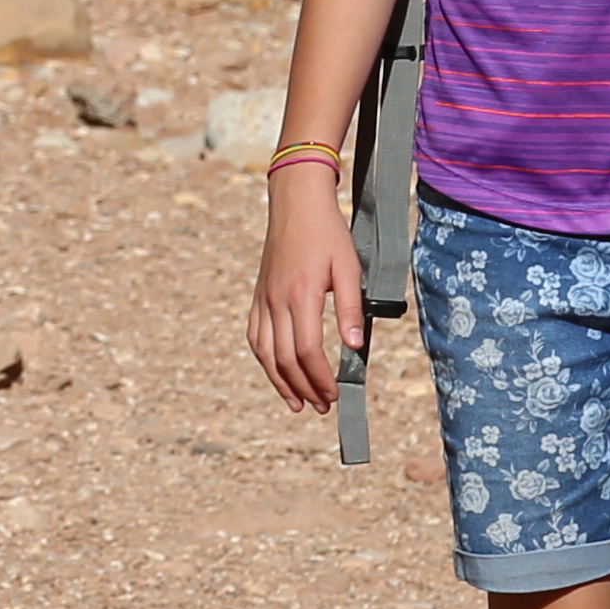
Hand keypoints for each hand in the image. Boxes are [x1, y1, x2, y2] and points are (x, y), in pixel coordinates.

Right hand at [249, 179, 364, 414]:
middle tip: (322, 406)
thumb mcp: (349, 268)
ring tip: (297, 402)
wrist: (296, 203)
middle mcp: (277, 300)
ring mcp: (263, 298)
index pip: (307, 350)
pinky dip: (264, 360)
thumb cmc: (328, 232)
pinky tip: (276, 372)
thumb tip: (354, 348)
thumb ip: (352, 309)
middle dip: (304, 387)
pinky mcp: (258, 295)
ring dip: (281, 382)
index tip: (335, 393)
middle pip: (284, 358)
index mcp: (302, 294)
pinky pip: (255, 336)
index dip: (320, 378)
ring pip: (265, 352)